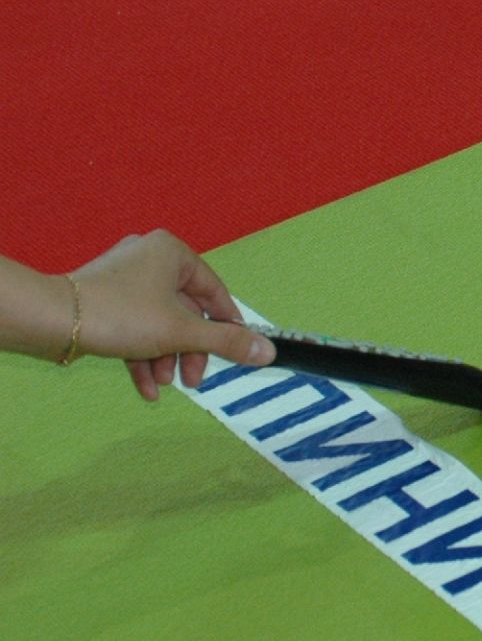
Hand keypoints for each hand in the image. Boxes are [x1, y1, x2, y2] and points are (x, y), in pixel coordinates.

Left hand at [66, 231, 275, 400]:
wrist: (54, 321)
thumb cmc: (122, 315)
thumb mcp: (182, 332)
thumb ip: (227, 342)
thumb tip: (268, 352)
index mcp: (173, 252)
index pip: (214, 292)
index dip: (227, 326)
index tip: (236, 352)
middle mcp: (150, 258)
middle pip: (185, 311)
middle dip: (188, 350)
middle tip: (193, 379)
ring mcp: (124, 278)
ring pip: (158, 322)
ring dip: (165, 357)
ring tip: (164, 385)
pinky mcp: (103, 298)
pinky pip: (134, 325)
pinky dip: (141, 354)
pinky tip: (145, 388)